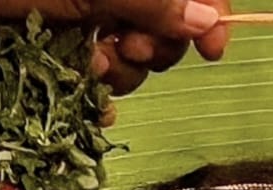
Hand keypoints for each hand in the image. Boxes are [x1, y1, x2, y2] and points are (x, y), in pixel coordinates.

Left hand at [0, 0, 229, 91]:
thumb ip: (152, 0)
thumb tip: (208, 19)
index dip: (206, 19)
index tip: (213, 46)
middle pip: (164, 36)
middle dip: (154, 49)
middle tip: (128, 47)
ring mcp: (84, 30)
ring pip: (132, 69)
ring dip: (119, 72)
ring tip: (90, 59)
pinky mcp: (59, 66)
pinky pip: (96, 93)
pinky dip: (96, 97)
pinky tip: (86, 87)